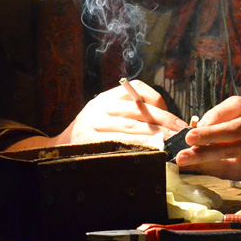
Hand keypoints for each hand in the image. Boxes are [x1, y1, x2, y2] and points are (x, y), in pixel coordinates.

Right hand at [54, 80, 186, 146]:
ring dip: (153, 135)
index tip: (175, 119)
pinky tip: (149, 150)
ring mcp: (92, 124)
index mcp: (107, 97)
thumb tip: (168, 121)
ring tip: (171, 142)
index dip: (159, 103)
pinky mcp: (88, 141)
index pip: (138, 90)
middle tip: (181, 132)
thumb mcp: (109, 114)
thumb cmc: (93, 132)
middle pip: (138, 111)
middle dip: (163, 122)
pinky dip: (135, 146)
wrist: (59, 148)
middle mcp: (99, 106)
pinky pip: (117, 143)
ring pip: (129, 127)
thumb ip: (132, 113)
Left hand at [174, 96, 240, 180]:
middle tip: (182, 156)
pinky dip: (215, 171)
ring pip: (231, 167)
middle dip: (204, 154)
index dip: (212, 134)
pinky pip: (233, 176)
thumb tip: (199, 127)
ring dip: (206, 165)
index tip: (190, 136)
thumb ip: (220, 113)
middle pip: (233, 150)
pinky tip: (201, 166)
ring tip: (185, 162)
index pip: (236, 129)